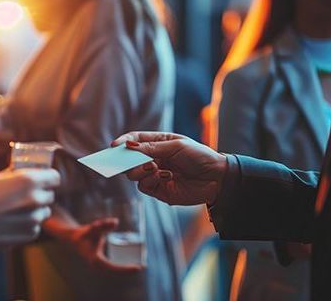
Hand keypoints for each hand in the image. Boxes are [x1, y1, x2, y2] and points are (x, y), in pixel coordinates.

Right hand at [0, 168, 59, 259]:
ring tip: (14, 211)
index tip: (42, 180)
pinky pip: (35, 227)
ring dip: (35, 210)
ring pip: (44, 212)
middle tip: (24, 196)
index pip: (55, 177)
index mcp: (28, 181)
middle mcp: (36, 200)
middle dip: (40, 194)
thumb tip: (17, 169)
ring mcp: (34, 219)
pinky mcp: (29, 234)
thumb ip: (10, 173)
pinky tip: (11, 223)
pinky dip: (27, 225)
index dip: (48, 178)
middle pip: (50, 195)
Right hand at [62, 218, 142, 273]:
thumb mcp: (94, 228)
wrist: (74, 239)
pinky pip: (114, 268)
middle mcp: (98, 265)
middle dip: (129, 271)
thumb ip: (103, 224)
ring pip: (115, 271)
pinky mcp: (101, 263)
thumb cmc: (84, 234)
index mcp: (95, 261)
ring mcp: (99, 266)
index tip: (137, 268)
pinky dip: (123, 268)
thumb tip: (115, 221)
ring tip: (142, 266)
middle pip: (116, 272)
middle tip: (143, 266)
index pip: (113, 268)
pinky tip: (133, 267)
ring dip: (127, 270)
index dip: (125, 269)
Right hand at [112, 132, 227, 205]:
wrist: (216, 178)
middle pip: (130, 159)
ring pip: (134, 175)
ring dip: (140, 170)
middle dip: (127, 160)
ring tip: (154, 167)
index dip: (123, 143)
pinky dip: (150, 180)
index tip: (114, 146)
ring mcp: (155, 175)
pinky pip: (144, 186)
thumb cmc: (199, 156)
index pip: (135, 141)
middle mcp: (154, 159)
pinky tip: (165, 176)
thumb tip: (129, 147)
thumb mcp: (175, 146)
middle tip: (128, 160)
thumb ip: (151, 148)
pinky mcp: (159, 190)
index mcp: (159, 143)